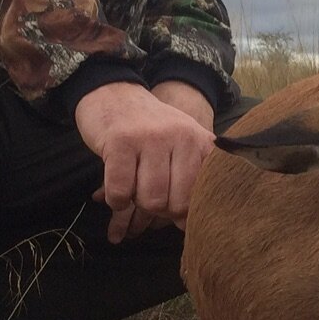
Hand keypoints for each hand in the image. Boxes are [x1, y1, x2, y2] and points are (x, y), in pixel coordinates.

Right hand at [73, 80, 214, 241]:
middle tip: (148, 196)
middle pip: (177, 204)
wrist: (112, 93)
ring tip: (132, 189)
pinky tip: (116, 191)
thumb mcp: (180, 144)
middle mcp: (181, 137)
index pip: (205, 193)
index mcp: (201, 141)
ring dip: (136, 203)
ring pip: (150, 200)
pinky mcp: (120, 142)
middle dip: (160, 211)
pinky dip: (115, 201)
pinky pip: (120, 192)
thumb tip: (186, 226)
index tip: (175, 213)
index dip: (188, 213)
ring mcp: (151, 138)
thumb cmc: (148, 129)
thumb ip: (190, 181)